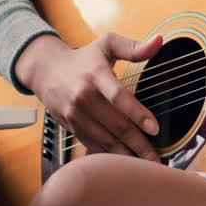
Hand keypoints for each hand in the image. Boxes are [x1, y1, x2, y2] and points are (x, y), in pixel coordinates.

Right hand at [14, 32, 163, 161]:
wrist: (46, 71)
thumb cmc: (83, 58)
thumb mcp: (107, 44)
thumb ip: (134, 47)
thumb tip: (159, 41)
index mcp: (96, 75)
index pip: (118, 96)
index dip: (137, 114)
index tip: (155, 128)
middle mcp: (84, 97)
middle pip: (115, 125)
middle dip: (139, 144)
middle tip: (157, 159)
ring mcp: (76, 115)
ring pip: (105, 140)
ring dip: (126, 155)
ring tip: (146, 164)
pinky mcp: (72, 127)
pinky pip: (94, 145)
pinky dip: (110, 156)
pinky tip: (126, 163)